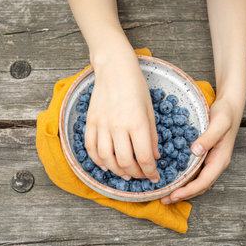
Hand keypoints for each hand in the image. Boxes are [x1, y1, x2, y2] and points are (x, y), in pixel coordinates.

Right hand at [85, 50, 159, 181]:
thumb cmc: (136, 86)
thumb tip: (155, 157)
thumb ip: (152, 136)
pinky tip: (106, 165)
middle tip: (142, 176)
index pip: (144, 157)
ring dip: (117, 171)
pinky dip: (97, 160)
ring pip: (106, 159)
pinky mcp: (90, 121)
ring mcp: (102, 124)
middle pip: (125, 162)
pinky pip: (90, 147)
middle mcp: (118, 126)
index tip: (154, 178)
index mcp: (137, 123)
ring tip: (126, 174)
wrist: (114, 68)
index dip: (150, 172)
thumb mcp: (150, 110)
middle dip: (136, 174)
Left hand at [160, 95, 242, 203]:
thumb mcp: (219, 123)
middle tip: (163, 200)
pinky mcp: (204, 156)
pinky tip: (171, 178)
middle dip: (182, 195)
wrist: (230, 106)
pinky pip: (193, 172)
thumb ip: (209, 137)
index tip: (172, 195)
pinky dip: (183, 179)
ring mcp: (210, 161)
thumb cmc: (226, 114)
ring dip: (181, 190)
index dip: (187, 191)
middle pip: (199, 187)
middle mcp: (215, 164)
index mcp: (220, 160)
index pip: (203, 182)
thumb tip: (196, 151)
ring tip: (165, 194)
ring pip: (196, 182)